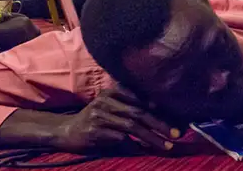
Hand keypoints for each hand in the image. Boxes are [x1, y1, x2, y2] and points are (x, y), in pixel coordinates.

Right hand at [53, 87, 180, 153]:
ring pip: (132, 126)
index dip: (160, 110)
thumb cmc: (96, 120)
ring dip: (152, 137)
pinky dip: (134, 145)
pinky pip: (120, 138)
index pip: (142, 99)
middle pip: (139, 112)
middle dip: (160, 124)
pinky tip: (143, 150)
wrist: (66, 132)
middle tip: (176, 133)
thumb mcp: (113, 108)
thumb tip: (163, 116)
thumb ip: (133, 108)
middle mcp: (106, 101)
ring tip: (166, 145)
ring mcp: (99, 115)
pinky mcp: (94, 131)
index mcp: (113, 91)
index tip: (176, 119)